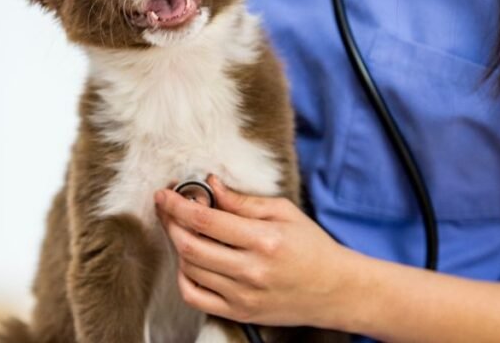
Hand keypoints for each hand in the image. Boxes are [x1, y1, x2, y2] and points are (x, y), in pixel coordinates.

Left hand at [154, 174, 354, 327]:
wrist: (335, 290)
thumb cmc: (311, 247)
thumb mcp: (284, 212)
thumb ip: (243, 201)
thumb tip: (210, 185)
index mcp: (264, 240)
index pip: (206, 220)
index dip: (177, 204)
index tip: (164, 193)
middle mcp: (251, 271)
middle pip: (190, 245)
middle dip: (170, 222)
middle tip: (166, 207)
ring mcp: (243, 296)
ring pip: (189, 269)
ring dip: (177, 246)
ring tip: (183, 229)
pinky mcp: (239, 313)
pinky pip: (194, 297)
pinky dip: (183, 277)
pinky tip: (189, 260)